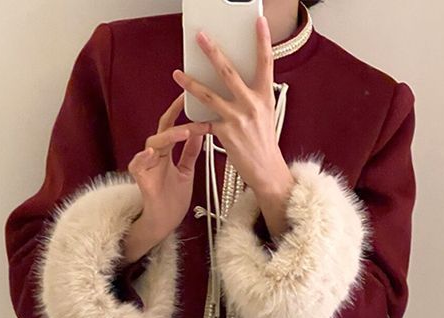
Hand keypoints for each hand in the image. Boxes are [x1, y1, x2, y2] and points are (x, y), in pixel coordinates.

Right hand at [124, 94, 208, 256]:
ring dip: (168, 137)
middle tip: (186, 102)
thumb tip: (200, 132)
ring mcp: (147, 167)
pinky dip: (143, 158)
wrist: (164, 224)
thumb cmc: (172, 200)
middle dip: (173, 116)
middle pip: (162, 131)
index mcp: (166, 153)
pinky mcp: (141, 180)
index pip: (171, 126)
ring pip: (153, 144)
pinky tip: (151, 153)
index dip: (179, 111)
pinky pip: (137, 165)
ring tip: (183, 131)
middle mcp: (155, 157)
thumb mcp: (186, 171)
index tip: (191, 97)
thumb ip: (190, 152)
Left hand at [171, 16, 293, 199]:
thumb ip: (253, 95)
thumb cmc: (264, 142)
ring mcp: (237, 118)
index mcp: (264, 96)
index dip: (263, 41)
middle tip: (201, 37)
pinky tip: (179, 121)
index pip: (265, 63)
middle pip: (229, 72)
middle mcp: (251, 104)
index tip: (259, 22)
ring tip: (177, 74)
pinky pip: (202, 124)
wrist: (266, 170)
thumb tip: (240, 79)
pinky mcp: (224, 134)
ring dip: (190, 83)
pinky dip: (190, 124)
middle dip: (213, 53)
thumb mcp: (266, 113)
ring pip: (208, 95)